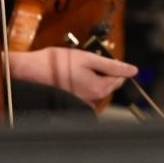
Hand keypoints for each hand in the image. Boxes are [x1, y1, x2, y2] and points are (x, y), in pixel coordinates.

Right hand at [3, 46, 138, 105]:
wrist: (31, 72)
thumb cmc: (57, 63)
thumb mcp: (88, 58)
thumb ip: (112, 65)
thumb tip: (132, 70)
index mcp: (99, 90)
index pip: (119, 78)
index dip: (112, 65)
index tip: (100, 57)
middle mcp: (92, 101)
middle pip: (107, 84)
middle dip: (101, 71)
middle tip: (84, 61)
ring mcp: (82, 104)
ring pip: (96, 88)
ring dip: (90, 77)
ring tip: (74, 67)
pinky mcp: (72, 104)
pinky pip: (84, 93)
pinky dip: (81, 83)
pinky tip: (69, 75)